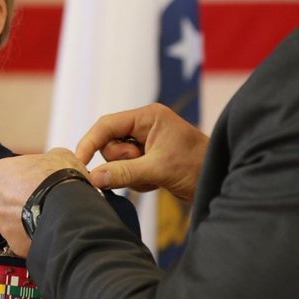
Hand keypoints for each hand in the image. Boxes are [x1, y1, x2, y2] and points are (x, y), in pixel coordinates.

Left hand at [0, 148, 84, 257]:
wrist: (69, 209)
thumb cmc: (57, 176)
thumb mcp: (55, 156)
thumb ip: (42, 161)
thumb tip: (50, 165)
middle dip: (13, 204)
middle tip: (36, 201)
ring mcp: (4, 227)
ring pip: (11, 225)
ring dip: (24, 222)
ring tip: (48, 217)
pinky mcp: (17, 246)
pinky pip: (23, 241)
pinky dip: (33, 238)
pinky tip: (50, 231)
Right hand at [75, 103, 207, 201]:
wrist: (219, 180)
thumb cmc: (196, 166)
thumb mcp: (158, 169)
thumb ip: (124, 173)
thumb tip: (93, 179)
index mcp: (147, 116)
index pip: (107, 125)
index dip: (90, 142)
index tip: (79, 161)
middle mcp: (144, 126)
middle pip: (109, 144)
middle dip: (120, 161)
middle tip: (142, 168)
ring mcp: (145, 144)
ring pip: (116, 160)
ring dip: (129, 173)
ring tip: (153, 177)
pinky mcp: (148, 160)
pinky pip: (126, 171)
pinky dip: (137, 180)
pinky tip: (156, 182)